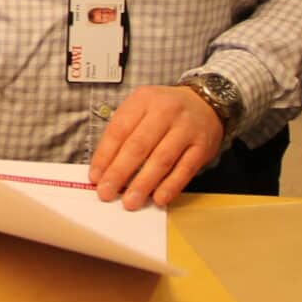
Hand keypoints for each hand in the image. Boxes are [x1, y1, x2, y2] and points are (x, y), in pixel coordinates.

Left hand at [90, 84, 223, 209]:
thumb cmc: (165, 110)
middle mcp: (166, 111)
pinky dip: (171, 186)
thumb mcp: (141, 108)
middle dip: (119, 172)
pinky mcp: (202, 146)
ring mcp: (186, 129)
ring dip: (143, 184)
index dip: (105, 156)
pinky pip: (185, 169)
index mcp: (144, 100)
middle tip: (106, 193)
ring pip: (161, 159)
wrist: (205, 102)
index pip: (119, 130)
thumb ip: (123, 134)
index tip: (95, 177)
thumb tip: (104, 169)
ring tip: (130, 202)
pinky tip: (158, 199)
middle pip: (138, 145)